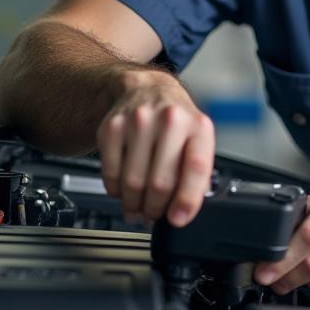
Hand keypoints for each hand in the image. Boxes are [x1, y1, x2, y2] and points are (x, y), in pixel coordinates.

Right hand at [95, 70, 214, 226]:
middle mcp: (170, 120)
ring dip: (134, 204)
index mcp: (198, 126)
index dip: (187, 200)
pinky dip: (115, 190)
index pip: (196, 167)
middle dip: (155, 209)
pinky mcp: (112, 127)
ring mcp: (139, 121)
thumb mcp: (197, 140)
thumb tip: (184, 210)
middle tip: (154, 215)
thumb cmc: (176, 122)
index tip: (178, 219)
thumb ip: (198, 174)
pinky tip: (123, 188)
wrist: (146, 90)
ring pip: (133, 183)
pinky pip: (111, 174)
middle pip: (160, 182)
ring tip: (138, 206)